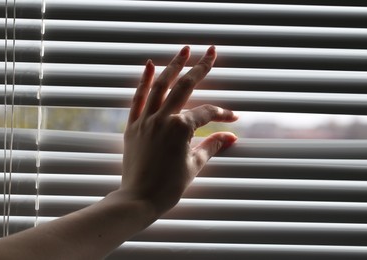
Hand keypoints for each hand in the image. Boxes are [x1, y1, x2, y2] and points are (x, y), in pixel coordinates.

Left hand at [120, 46, 237, 216]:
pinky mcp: (133, 126)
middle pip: (185, 87)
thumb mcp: (195, 164)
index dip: (222, 113)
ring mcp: (146, 120)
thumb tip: (231, 136)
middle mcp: (163, 119)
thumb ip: (212, 145)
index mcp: (181, 129)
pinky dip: (143, 81)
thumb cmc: (169, 186)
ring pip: (160, 86)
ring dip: (173, 65)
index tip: (232, 117)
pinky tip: (149, 65)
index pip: (207, 113)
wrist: (139, 199)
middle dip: (200, 67)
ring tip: (184, 49)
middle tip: (210, 51)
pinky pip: (138, 99)